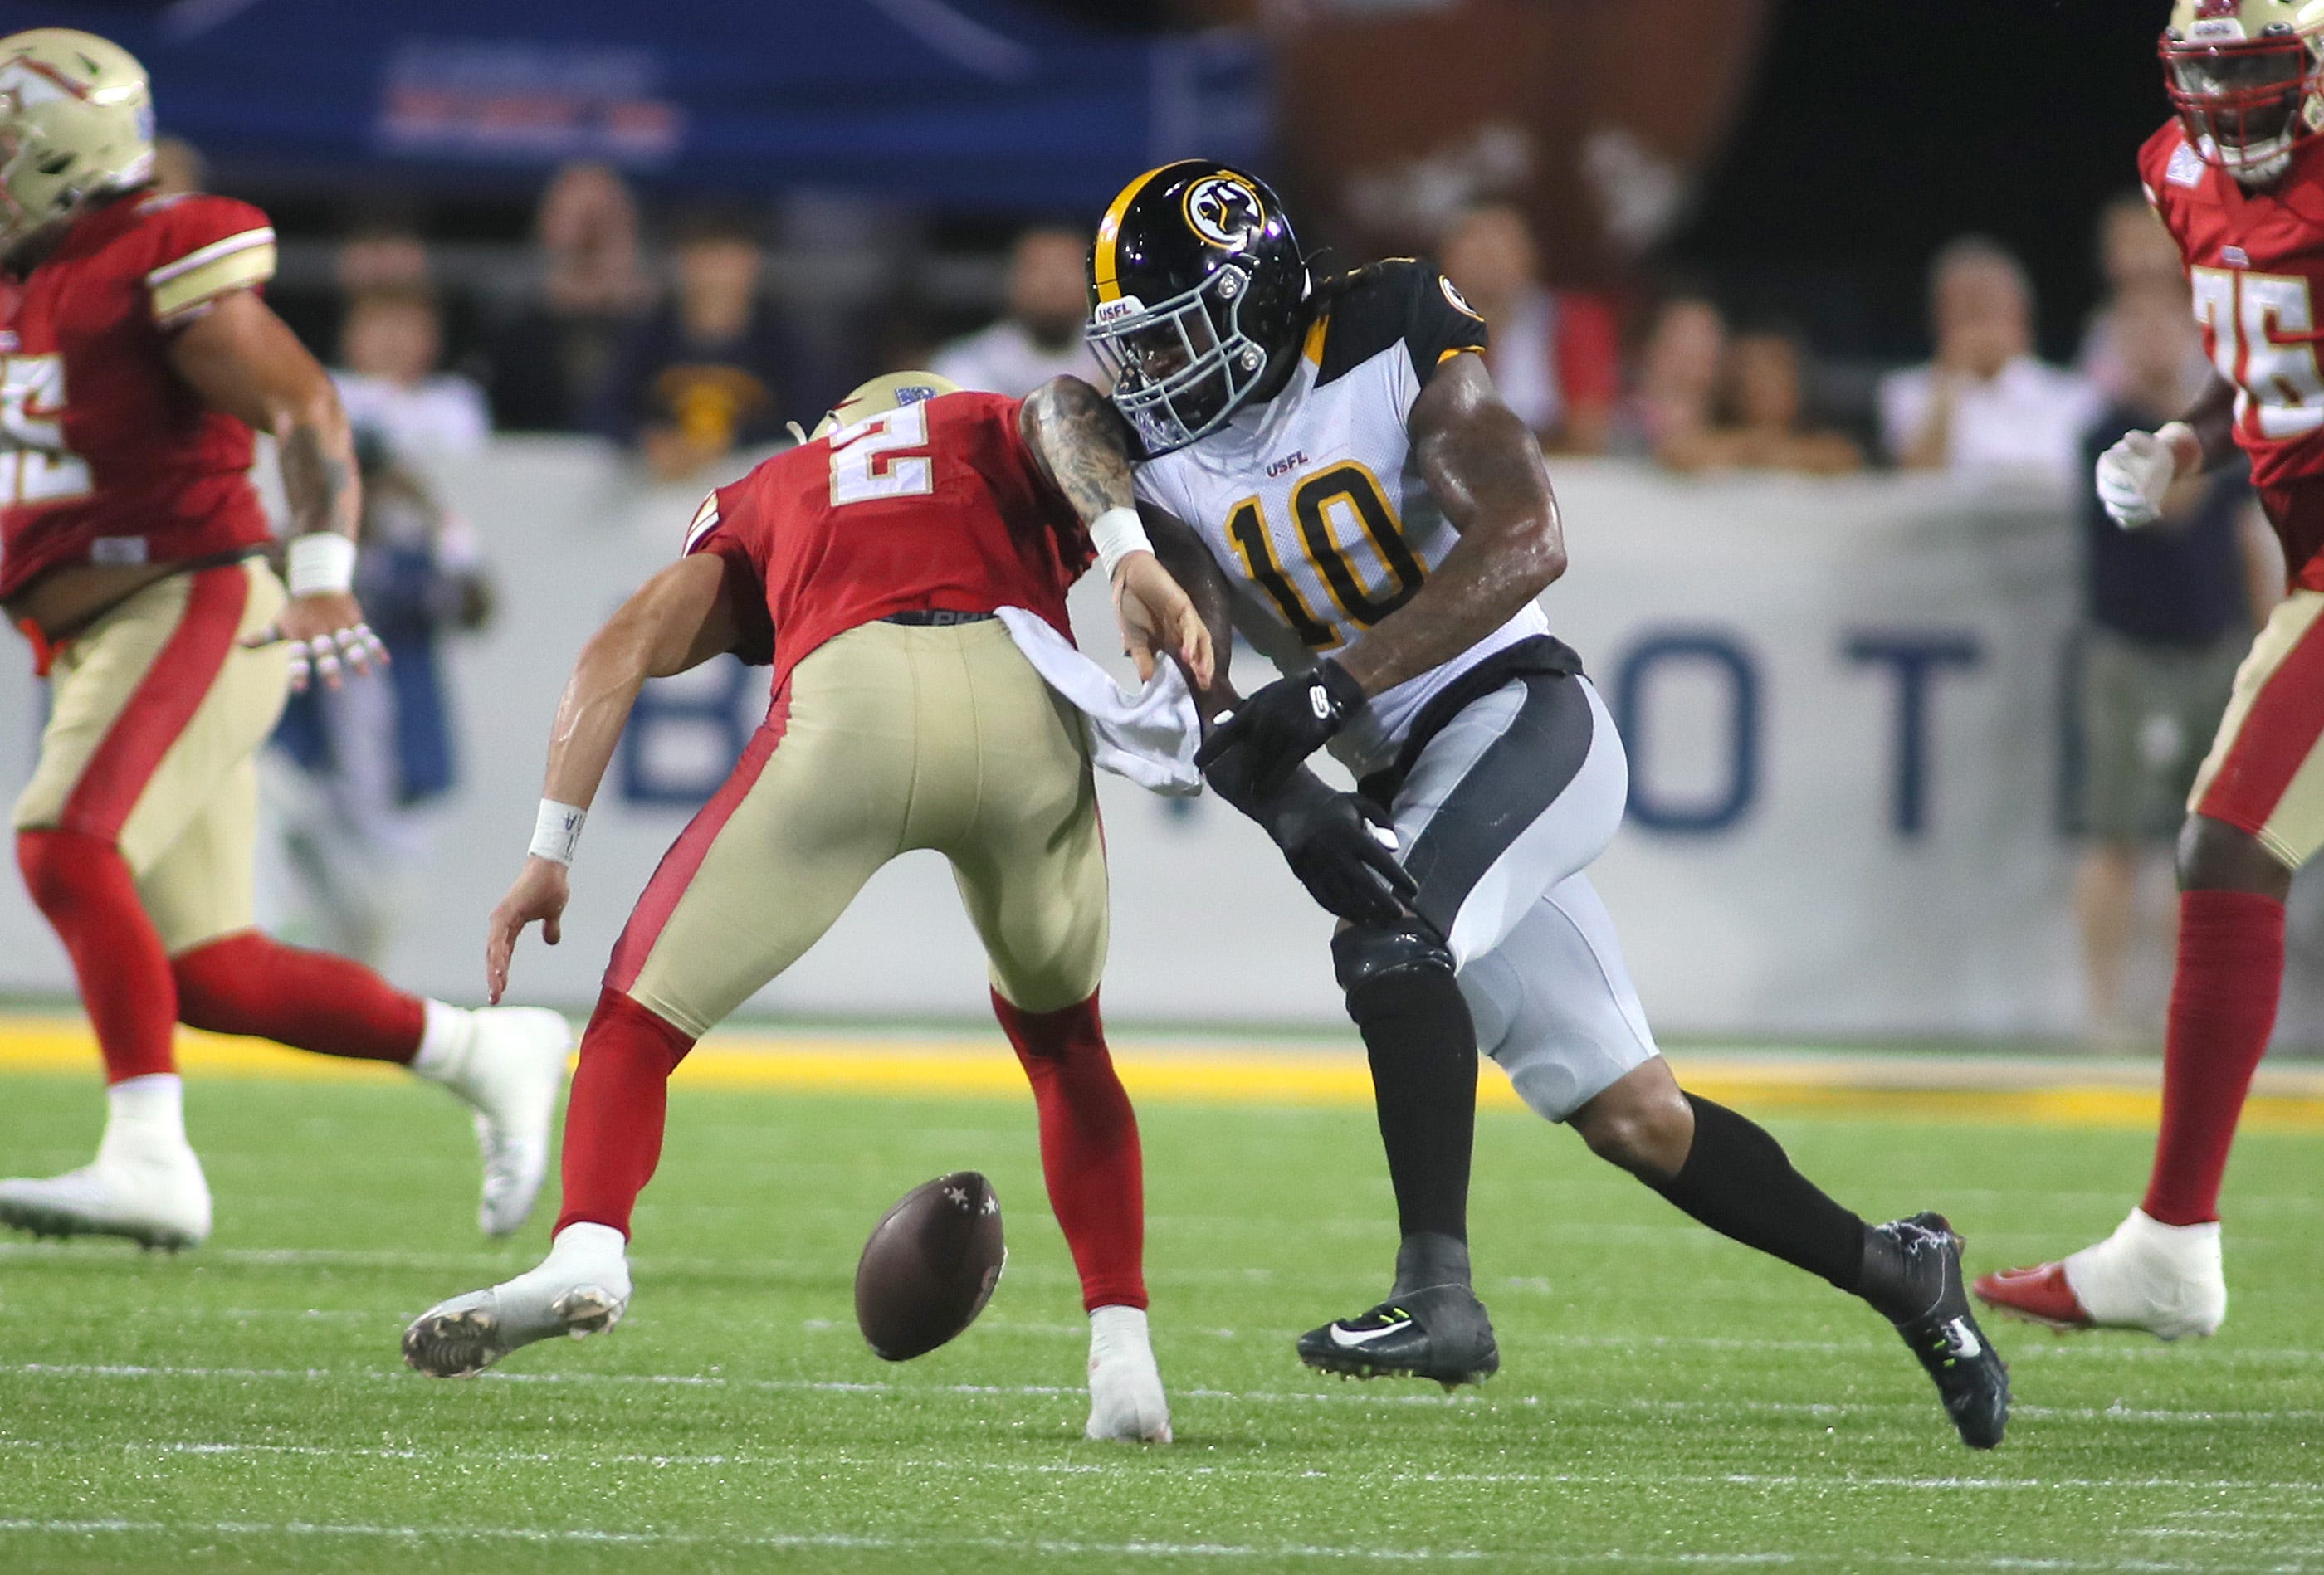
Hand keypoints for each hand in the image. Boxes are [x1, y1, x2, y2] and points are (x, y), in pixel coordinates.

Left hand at [240, 589, 387, 691]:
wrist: (318, 578)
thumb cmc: (296, 608)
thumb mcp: (279, 622)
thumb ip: (262, 637)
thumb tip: (239, 644)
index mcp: (301, 636)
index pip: (298, 657)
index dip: (299, 672)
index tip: (301, 689)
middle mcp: (320, 633)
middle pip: (325, 653)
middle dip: (330, 669)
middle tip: (335, 688)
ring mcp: (338, 627)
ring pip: (348, 644)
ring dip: (356, 659)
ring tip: (364, 675)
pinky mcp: (354, 622)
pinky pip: (366, 636)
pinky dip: (376, 647)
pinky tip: (384, 661)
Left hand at [485, 856, 570, 1004]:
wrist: (552, 867)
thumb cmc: (551, 887)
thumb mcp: (553, 914)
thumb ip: (550, 928)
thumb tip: (552, 941)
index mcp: (510, 926)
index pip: (502, 955)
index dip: (501, 974)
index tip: (500, 993)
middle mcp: (501, 924)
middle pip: (495, 957)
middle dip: (494, 979)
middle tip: (494, 1000)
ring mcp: (501, 918)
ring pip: (494, 952)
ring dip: (495, 972)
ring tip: (496, 992)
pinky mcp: (505, 913)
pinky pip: (499, 941)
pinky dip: (498, 957)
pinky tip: (499, 972)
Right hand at [1112, 550, 1214, 687]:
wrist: (1126, 576)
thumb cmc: (1131, 604)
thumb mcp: (1133, 639)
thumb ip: (1142, 659)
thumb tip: (1146, 680)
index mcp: (1171, 639)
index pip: (1189, 660)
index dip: (1195, 674)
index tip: (1198, 689)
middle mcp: (1181, 630)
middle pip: (1201, 651)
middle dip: (1204, 668)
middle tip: (1204, 684)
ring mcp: (1184, 617)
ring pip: (1202, 639)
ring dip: (1203, 657)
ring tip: (1200, 673)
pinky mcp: (1182, 605)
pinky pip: (1190, 624)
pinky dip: (1190, 640)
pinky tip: (1187, 654)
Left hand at [1193, 659, 1365, 798]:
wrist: (1327, 689)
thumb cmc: (1291, 692)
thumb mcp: (1263, 695)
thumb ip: (1244, 712)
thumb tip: (1222, 724)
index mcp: (1250, 711)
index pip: (1224, 735)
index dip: (1210, 751)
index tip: (1198, 764)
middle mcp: (1263, 724)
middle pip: (1246, 757)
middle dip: (1239, 775)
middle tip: (1233, 790)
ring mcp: (1282, 734)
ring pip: (1264, 764)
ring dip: (1256, 781)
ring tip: (1250, 795)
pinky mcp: (1302, 742)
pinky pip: (1285, 767)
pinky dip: (1274, 780)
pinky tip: (1266, 791)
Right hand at [1267, 790, 1415, 928]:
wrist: (1291, 808)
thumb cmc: (1333, 808)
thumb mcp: (1359, 802)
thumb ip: (1381, 819)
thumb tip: (1394, 847)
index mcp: (1349, 833)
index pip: (1379, 860)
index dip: (1397, 877)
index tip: (1413, 890)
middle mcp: (1333, 852)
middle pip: (1362, 883)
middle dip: (1382, 901)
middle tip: (1399, 915)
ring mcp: (1318, 866)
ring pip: (1343, 895)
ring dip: (1364, 912)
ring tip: (1382, 923)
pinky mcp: (1305, 876)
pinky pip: (1324, 899)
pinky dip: (1342, 912)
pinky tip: (1358, 919)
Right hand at [2096, 428, 2188, 529]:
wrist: (2158, 466)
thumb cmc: (2151, 452)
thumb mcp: (2148, 443)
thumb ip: (2139, 441)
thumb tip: (2129, 438)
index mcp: (2107, 465)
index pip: (2108, 476)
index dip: (2119, 481)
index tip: (2134, 484)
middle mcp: (2105, 484)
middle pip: (2109, 495)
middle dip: (2126, 500)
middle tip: (2145, 500)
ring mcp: (2113, 500)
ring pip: (2115, 510)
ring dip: (2131, 512)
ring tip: (2150, 509)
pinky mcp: (2123, 511)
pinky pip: (2126, 521)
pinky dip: (2137, 520)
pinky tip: (2152, 514)